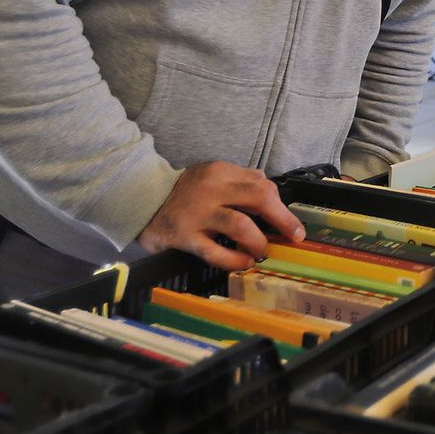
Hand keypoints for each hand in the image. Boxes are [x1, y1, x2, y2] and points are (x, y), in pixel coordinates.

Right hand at [138, 161, 304, 270]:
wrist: (141, 201)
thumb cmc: (184, 193)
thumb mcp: (212, 176)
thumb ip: (240, 182)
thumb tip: (272, 195)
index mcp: (220, 171)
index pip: (261, 184)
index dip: (281, 205)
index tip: (290, 221)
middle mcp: (211, 189)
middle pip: (259, 198)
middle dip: (282, 219)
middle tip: (293, 236)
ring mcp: (197, 213)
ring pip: (241, 225)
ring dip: (259, 241)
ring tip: (263, 250)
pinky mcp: (184, 236)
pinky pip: (216, 251)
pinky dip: (235, 259)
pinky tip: (244, 262)